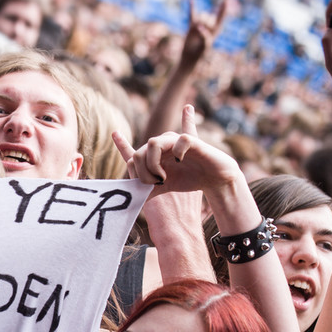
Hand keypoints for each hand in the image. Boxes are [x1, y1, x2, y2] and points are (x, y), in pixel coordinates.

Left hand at [116, 105, 240, 196]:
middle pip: (138, 154)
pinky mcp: (193, 141)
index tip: (115, 135)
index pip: (134, 151)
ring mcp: (176, 142)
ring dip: (153, 164)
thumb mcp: (165, 188)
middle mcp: (163, 146)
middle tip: (156, 184)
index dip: (122, 144)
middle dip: (143, 173)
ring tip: (163, 178)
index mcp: (155, 156)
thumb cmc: (189, 180)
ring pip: (152, 143)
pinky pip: (179, 139)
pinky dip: (177, 152)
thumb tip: (131, 196)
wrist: (215, 179)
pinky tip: (180, 161)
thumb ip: (149, 190)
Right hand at [180, 0, 228, 67]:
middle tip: (203, 30)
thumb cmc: (200, 53)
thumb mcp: (206, 46)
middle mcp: (209, 25)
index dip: (223, 9)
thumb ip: (205, 36)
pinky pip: (192, 14)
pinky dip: (192, 7)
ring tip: (197, 29)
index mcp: (216, 30)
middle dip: (206, 22)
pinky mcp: (192, 25)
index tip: (225, 0)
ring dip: (200, 21)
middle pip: (210, 16)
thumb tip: (200, 27)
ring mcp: (200, 24)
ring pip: (202, 16)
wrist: (190, 56)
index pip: (221, 17)